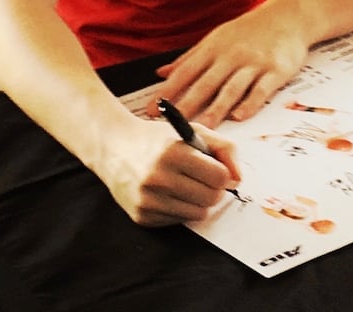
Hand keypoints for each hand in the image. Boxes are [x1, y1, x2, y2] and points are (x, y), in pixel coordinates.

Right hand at [96, 113, 238, 226]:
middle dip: (214, 189)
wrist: (114, 148)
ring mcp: (148, 199)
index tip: (217, 170)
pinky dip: (181, 209)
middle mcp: (158, 177)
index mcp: (173, 152)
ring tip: (189, 186)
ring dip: (200, 202)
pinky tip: (171, 194)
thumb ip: (223, 149)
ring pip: (197, 213)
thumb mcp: (192, 131)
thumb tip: (238, 178)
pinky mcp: (141, 216)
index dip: (223, 174)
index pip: (218, 176)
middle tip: (206, 180)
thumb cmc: (158, 139)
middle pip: (211, 198)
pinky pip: (178, 221)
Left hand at [155, 0, 311, 125]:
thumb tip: (160, 73)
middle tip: (172, 124)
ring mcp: (255, 63)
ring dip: (217, 108)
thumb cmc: (249, 30)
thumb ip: (189, 58)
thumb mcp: (216, 38)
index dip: (168, 91)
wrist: (288, 16)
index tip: (150, 110)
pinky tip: (240, 116)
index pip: (186, 71)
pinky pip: (261, 89)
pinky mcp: (276, 70)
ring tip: (204, 127)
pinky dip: (250, 103)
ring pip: (232, 88)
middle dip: (188, 104)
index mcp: (215, 47)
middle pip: (206, 83)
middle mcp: (232, 55)